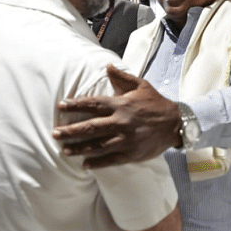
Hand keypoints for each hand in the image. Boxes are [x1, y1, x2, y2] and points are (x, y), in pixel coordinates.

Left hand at [52, 64, 181, 167]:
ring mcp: (125, 139)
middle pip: (90, 127)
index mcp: (120, 104)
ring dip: (79, 148)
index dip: (75, 105)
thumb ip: (122, 77)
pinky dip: (97, 162)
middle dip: (70, 131)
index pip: (93, 104)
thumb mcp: (141, 85)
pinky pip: (110, 159)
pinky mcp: (131, 153)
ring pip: (97, 145)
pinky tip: (84, 164)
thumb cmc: (156, 103)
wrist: (176, 124)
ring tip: (64, 150)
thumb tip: (107, 66)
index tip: (60, 106)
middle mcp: (120, 122)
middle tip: (55, 133)